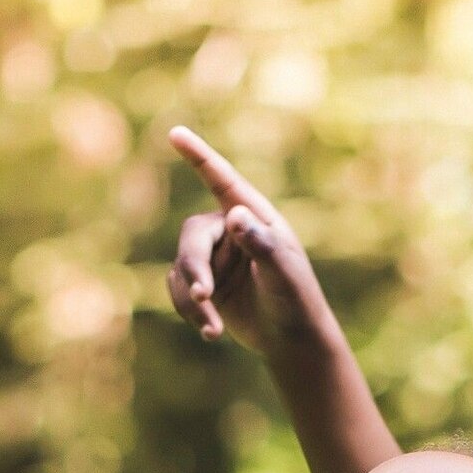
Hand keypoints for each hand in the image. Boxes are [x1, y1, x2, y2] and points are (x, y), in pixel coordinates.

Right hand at [166, 127, 333, 355]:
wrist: (292, 339)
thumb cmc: (296, 300)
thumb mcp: (283, 273)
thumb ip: (261, 244)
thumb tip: (236, 214)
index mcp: (254, 217)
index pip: (222, 181)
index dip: (198, 156)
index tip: (175, 133)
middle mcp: (230, 232)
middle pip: (193, 236)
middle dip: (195, 267)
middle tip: (205, 295)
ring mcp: (215, 258)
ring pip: (182, 267)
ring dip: (192, 299)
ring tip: (214, 329)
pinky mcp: (204, 284)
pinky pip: (179, 288)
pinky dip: (190, 310)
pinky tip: (212, 331)